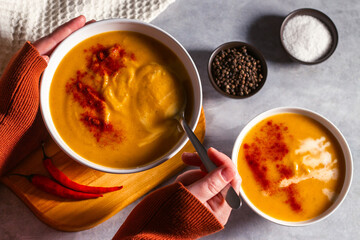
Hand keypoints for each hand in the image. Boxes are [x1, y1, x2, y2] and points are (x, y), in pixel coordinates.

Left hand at [5, 16, 90, 170]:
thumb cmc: (13, 103)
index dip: (69, 29)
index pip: (54, 39)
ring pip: (67, 62)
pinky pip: (69, 79)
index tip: (84, 20)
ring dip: (81, 54)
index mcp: (31, 59)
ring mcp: (46, 80)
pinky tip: (91, 75)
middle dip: (78, 38)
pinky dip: (80, 74)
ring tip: (96, 49)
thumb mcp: (23, 78)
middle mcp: (40, 67)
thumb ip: (35, 62)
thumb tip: (50, 54)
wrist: (9, 129)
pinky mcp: (51, 94)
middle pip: (62, 47)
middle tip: (95, 30)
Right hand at [176, 148, 241, 224]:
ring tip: (180, 184)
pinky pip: (196, 180)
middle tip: (187, 157)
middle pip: (219, 173)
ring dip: (192, 174)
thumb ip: (211, 183)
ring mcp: (207, 200)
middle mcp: (217, 204)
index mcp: (221, 208)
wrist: (152, 230)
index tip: (209, 151)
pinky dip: (187, 178)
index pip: (232, 178)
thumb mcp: (192, 197)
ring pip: (206, 174)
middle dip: (202, 165)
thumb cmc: (170, 219)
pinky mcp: (198, 196)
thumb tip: (229, 170)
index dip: (222, 161)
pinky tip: (179, 185)